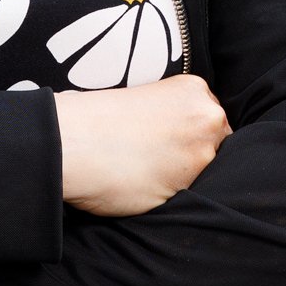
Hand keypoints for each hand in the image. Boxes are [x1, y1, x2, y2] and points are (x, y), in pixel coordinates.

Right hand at [56, 76, 230, 216]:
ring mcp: (201, 152)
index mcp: (193, 89)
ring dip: (183, 178)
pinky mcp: (188, 187)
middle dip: (193, 155)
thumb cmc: (93, 119)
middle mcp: (206, 117)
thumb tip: (177, 137)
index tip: (166, 142)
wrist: (69, 141)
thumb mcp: (144, 100)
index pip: (210, 120)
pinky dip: (171, 195)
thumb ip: (171, 115)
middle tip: (157, 160)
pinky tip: (145, 186)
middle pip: (217, 145)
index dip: (189, 135)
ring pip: (206, 172)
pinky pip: (189, 196)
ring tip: (148, 174)